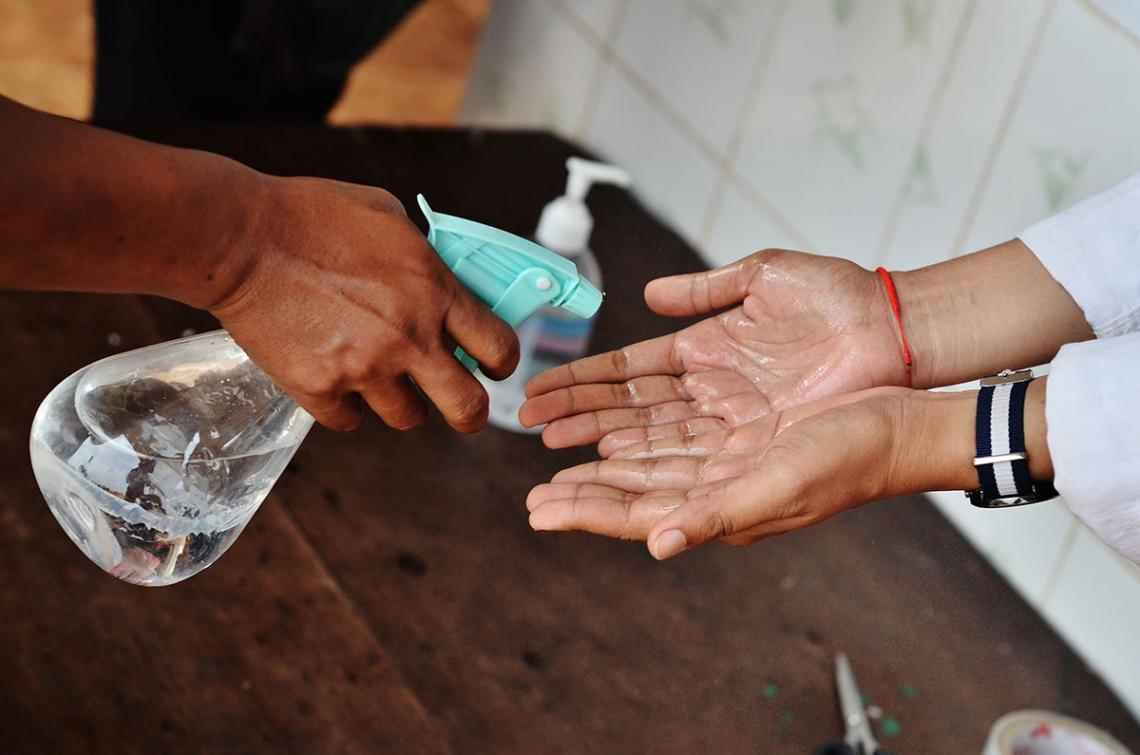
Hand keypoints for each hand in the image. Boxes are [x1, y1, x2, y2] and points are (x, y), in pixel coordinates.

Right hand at [210, 176, 518, 431]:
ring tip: (383, 378)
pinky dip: (348, 408)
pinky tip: (339, 381)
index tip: (493, 364)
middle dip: (471, 412)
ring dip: (402, 402)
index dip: (502, 361)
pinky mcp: (319, 389)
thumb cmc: (311, 214)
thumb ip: (424, 255)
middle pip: (467, 408)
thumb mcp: (387, 215)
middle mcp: (408, 338)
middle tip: (461, 405)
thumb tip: (442, 278)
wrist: (241, 239)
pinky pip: (350, 421)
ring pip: (407, 418)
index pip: (499, 348)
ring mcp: (363, 369)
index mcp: (433, 292)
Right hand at [519, 251, 908, 449]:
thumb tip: (648, 295)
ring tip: (553, 467)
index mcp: (703, 351)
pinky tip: (610, 480)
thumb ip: (704, 287)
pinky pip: (691, 464)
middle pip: (627, 412)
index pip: (626, 372)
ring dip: (600, 453)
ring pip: (648, 441)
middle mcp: (708, 393)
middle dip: (576, 422)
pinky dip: (650, 473)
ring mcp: (729, 422)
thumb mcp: (763, 276)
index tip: (538, 392)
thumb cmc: (836, 299)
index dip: (581, 382)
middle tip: (528, 434)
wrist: (894, 330)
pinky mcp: (755, 446)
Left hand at [525, 387, 981, 558]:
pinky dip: (642, 441)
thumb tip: (657, 545)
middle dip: (584, 494)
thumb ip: (715, 516)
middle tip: (534, 496)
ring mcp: (728, 464)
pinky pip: (677, 440)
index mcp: (720, 509)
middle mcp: (717, 490)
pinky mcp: (741, 437)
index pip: (637, 515)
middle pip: (633, 494)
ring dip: (605, 468)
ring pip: (649, 468)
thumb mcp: (778, 484)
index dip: (586, 512)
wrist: (896, 426)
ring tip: (561, 468)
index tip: (539, 510)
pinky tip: (620, 437)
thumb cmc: (847, 460)